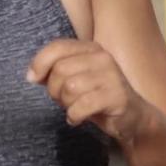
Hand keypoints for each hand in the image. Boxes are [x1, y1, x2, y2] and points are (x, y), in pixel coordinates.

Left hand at [27, 38, 153, 144]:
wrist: (132, 117)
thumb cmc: (98, 97)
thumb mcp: (76, 78)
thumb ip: (54, 71)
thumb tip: (32, 75)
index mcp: (90, 48)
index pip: (57, 47)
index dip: (39, 63)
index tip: (33, 79)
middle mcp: (102, 57)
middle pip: (60, 70)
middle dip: (54, 90)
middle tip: (63, 100)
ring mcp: (111, 76)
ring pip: (69, 88)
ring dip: (65, 103)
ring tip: (73, 108)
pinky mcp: (116, 97)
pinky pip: (82, 106)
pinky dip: (74, 116)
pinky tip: (78, 119)